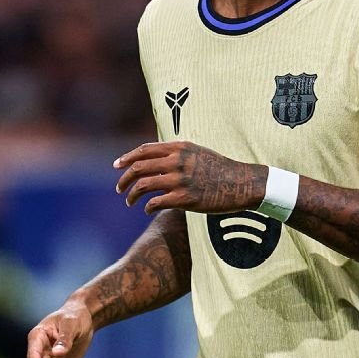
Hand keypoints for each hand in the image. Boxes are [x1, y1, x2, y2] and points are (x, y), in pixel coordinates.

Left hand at [114, 141, 264, 214]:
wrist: (242, 183)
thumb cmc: (220, 169)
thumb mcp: (197, 152)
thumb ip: (176, 153)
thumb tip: (154, 159)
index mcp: (179, 148)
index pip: (144, 150)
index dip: (126, 158)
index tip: (116, 166)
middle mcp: (177, 161)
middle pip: (138, 168)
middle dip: (124, 179)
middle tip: (119, 188)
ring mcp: (181, 180)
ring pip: (143, 186)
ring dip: (131, 195)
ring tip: (129, 201)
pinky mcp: (185, 198)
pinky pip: (156, 202)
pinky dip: (147, 207)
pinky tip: (148, 209)